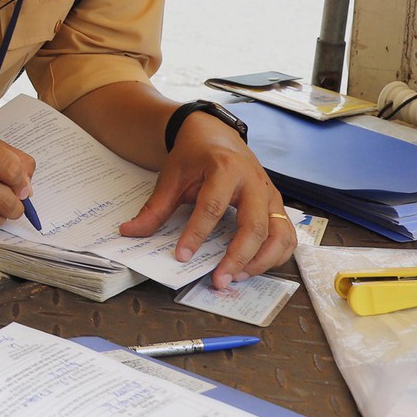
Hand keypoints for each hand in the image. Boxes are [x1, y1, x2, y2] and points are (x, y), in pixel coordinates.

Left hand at [118, 111, 293, 288]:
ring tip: (236, 277)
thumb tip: (129, 231)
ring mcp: (271, 195)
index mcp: (225, 169)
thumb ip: (154, 207)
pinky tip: (254, 268)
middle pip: (253, 225)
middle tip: (219, 280)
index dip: (196, 234)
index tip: (182, 255)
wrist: (217, 136)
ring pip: (278, 234)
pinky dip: (276, 256)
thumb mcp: (171, 177)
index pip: (211, 207)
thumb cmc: (195, 157)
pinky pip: (287, 236)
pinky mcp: (278, 206)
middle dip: (237, 257)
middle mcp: (254, 182)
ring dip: (261, 261)